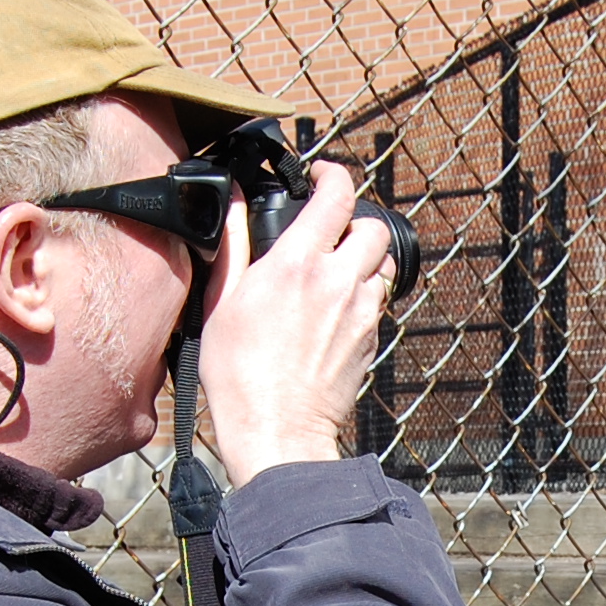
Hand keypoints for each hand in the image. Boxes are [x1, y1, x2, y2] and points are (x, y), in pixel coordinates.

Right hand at [198, 161, 394, 482]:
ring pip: (384, 264)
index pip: (336, 195)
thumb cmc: (240, 375)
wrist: (277, 430)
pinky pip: (379, 301)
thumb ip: (232, 244)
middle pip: (374, 226)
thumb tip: (231, 199)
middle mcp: (337, 281)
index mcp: (296, 263)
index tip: (320, 176)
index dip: (332, 175)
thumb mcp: (221, 302)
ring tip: (337, 270)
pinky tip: (336, 309)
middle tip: (330, 231)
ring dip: (366, 259)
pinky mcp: (371, 339)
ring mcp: (360, 312)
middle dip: (355, 221)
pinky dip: (365, 294)